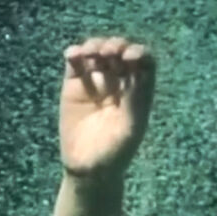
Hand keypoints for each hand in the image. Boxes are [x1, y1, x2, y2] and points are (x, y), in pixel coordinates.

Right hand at [60, 37, 154, 178]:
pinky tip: (73, 55)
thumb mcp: (131, 127)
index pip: (143, 61)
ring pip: (97, 53)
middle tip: (109, 52)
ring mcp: (95, 81)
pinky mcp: (74, 86)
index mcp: (139, 90)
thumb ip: (135, 99)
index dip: (138, 52)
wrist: (87, 170)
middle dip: (116, 46)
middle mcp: (119, 81)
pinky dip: (74, 53)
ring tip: (90, 52)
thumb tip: (137, 67)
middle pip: (120, 52)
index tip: (130, 56)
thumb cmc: (116, 153)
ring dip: (95, 45)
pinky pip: (75, 63)